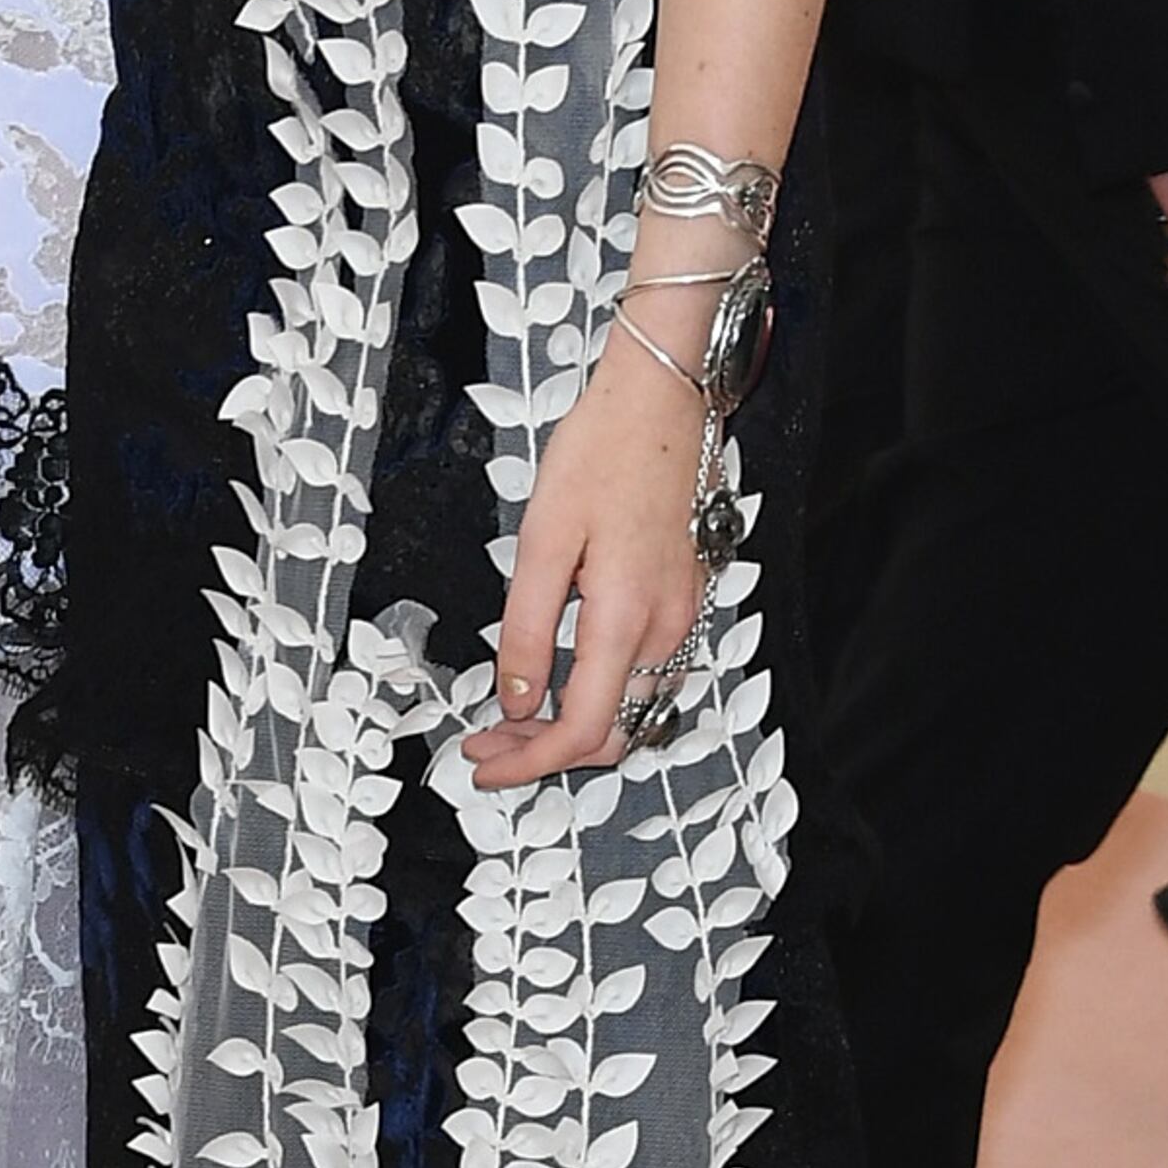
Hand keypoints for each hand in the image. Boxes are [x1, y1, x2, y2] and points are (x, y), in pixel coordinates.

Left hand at [459, 328, 713, 788]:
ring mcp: (683, 618)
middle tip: (484, 742)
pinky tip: (559, 681)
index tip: (482, 765)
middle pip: (612, 733)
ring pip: (631, 709)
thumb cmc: (600, 455)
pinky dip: (602, 697)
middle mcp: (666, 630)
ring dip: (572, 727)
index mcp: (626, 616)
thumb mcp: (543, 540)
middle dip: (544, 753)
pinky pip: (645, 677)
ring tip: (511, 718)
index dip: (529, 763)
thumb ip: (528, 628)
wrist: (662, 403)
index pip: (583, 729)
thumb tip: (517, 700)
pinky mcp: (685, 602)